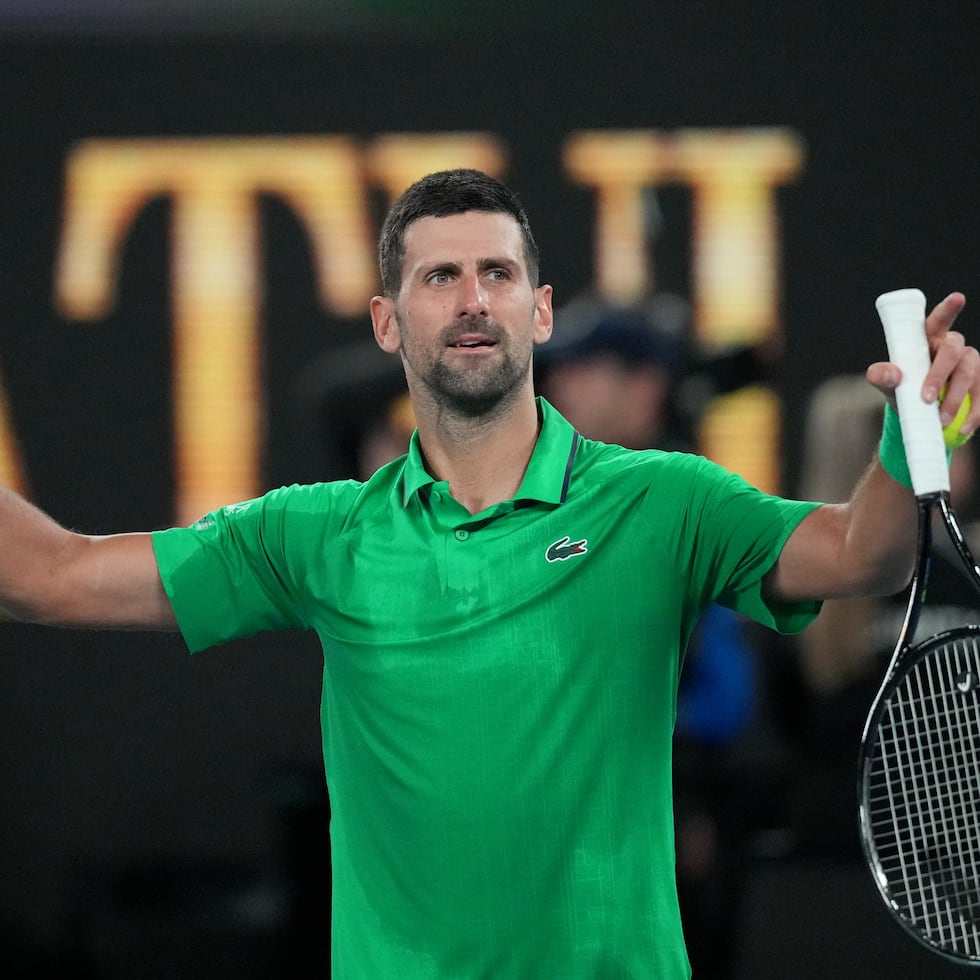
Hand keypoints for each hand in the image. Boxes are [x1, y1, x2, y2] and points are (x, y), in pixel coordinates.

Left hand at [867, 291, 979, 435]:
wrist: (916, 413)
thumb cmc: (901, 388)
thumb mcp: (887, 384)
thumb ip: (882, 377)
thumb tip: (889, 372)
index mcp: (928, 339)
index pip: (938, 320)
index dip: (947, 310)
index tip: (958, 298)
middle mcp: (952, 346)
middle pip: (954, 352)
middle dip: (941, 376)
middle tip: (926, 400)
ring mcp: (969, 363)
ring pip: (971, 373)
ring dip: (956, 399)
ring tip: (942, 421)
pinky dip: (975, 413)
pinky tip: (964, 428)